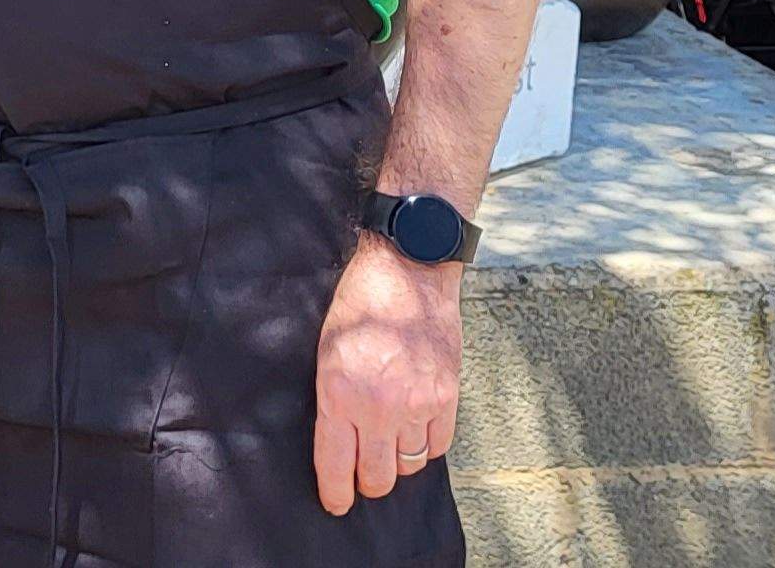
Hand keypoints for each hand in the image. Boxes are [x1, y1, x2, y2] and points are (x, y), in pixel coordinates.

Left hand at [313, 236, 463, 513]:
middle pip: (377, 476)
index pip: (335, 465)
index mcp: (339, 394)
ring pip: (409, 464)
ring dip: (398, 461)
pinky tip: (416, 429)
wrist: (408, 270)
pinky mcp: (447, 396)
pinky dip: (428, 445)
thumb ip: (333, 400)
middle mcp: (378, 406)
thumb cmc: (360, 306)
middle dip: (368, 483)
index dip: (335, 493)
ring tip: (391, 444)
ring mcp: (417, 403)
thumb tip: (337, 444)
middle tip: (365, 476)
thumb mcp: (327, 352)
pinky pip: (439, 445)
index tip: (336, 504)